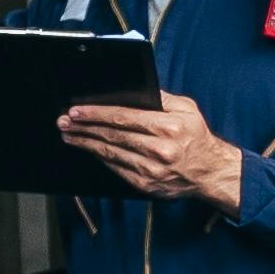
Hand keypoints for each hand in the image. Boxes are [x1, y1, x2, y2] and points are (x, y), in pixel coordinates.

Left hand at [56, 88, 245, 212]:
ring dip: (85, 143)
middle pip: (112, 135)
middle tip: (64, 121)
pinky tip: (88, 149)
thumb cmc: (197, 138)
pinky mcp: (145, 184)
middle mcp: (158, 149)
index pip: (123, 117)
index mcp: (168, 128)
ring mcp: (150, 170)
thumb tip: (138, 89)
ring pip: (109, 153)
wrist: (210, 172)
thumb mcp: (187, 109)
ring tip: (69, 134)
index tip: (77, 110)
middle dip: (84, 127)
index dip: (96, 114)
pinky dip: (99, 157)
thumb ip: (162, 98)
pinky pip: (116, 168)